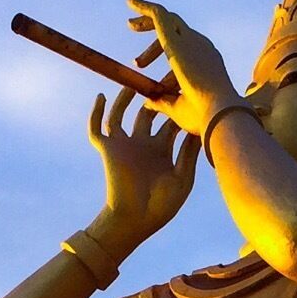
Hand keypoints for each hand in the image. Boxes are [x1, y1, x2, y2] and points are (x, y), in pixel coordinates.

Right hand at [87, 90, 197, 254]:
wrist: (135, 220)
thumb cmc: (162, 206)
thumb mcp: (183, 178)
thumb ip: (188, 152)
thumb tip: (199, 127)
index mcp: (162, 151)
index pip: (171, 121)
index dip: (179, 106)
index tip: (188, 89)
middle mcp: (143, 144)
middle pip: (149, 112)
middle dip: (156, 96)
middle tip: (165, 76)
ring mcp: (125, 145)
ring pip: (123, 114)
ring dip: (126, 98)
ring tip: (134, 80)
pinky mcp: (108, 149)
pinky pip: (97, 127)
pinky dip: (97, 112)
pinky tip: (102, 96)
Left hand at [127, 0, 236, 138]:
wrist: (217, 110)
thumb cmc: (204, 116)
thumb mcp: (178, 107)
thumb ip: (163, 101)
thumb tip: (148, 102)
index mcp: (206, 62)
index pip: (185, 46)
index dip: (162, 49)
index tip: (141, 63)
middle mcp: (201, 46)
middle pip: (177, 28)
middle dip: (155, 28)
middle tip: (132, 29)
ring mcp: (190, 40)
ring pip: (167, 20)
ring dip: (147, 22)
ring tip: (129, 25)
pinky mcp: (175, 39)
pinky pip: (158, 15)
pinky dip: (144, 6)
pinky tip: (130, 0)